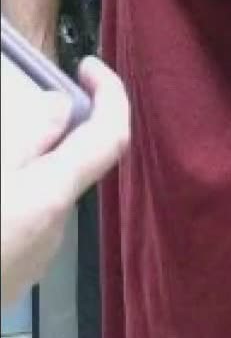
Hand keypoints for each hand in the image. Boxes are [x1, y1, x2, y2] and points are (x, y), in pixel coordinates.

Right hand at [1, 58, 130, 305]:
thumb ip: (24, 139)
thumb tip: (61, 106)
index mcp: (52, 196)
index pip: (111, 136)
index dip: (112, 93)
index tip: (88, 64)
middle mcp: (56, 227)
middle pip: (70, 165)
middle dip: (50, 132)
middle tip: (16, 105)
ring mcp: (35, 255)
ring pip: (40, 193)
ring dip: (21, 167)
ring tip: (0, 145)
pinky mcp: (14, 273)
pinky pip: (21, 220)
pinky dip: (10, 195)